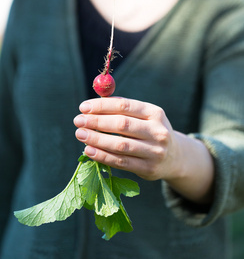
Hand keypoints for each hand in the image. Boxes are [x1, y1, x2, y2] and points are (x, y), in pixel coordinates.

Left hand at [74, 97, 214, 203]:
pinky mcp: (149, 169)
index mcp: (155, 113)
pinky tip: (88, 150)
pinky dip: (102, 156)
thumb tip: (93, 105)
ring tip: (80, 134)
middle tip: (78, 121)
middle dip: (96, 122)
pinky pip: (121, 162)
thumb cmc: (150, 132)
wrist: (174, 157)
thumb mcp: (144, 117)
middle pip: (122, 124)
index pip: (125, 105)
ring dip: (96, 139)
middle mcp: (158, 131)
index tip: (83, 107)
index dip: (102, 106)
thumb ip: (122, 110)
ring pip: (120, 145)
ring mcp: (155, 151)